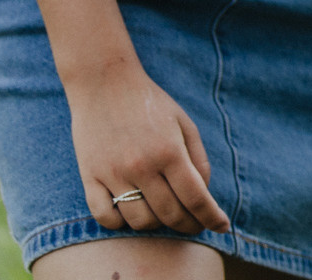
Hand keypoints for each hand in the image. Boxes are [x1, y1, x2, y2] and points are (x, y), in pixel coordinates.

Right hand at [67, 62, 230, 234]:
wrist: (105, 84)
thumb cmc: (151, 103)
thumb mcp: (184, 124)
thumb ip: (198, 159)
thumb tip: (204, 193)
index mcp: (170, 151)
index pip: (196, 197)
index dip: (211, 217)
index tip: (221, 227)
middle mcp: (142, 166)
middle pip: (170, 214)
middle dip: (187, 225)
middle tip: (194, 225)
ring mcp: (113, 174)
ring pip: (139, 221)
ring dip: (156, 224)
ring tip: (163, 214)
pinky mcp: (89, 177)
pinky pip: (105, 217)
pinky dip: (121, 222)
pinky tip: (131, 212)